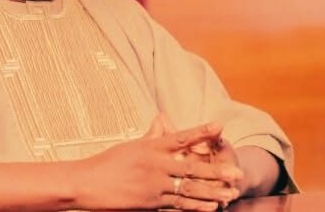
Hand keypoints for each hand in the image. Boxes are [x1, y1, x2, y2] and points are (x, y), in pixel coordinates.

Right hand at [75, 122, 241, 210]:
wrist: (87, 182)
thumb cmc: (107, 163)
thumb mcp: (131, 146)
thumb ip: (151, 136)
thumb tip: (161, 120)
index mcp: (151, 146)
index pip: (181, 137)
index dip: (201, 132)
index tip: (220, 126)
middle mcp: (155, 164)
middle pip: (191, 167)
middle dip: (216, 171)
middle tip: (237, 173)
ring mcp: (154, 184)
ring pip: (188, 189)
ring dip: (212, 192)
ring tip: (230, 193)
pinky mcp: (150, 202)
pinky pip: (178, 204)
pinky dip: (195, 206)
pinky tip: (210, 207)